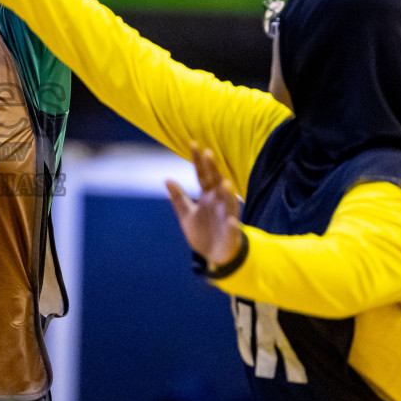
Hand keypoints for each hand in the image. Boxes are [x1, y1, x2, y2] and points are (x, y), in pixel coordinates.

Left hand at [165, 147, 244, 267]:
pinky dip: (233, 225)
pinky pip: (233, 229)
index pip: (203, 175)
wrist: (215, 256)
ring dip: (227, 193)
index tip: (194, 144)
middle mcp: (218, 203)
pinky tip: (231, 221)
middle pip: (216, 183)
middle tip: (208, 153)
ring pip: (229, 203)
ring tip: (224, 182)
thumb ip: (178, 198)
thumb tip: (167, 179)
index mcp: (207, 197)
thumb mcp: (186, 215)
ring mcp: (226, 217)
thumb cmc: (203, 232)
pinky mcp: (231, 234)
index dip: (199, 161)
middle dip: (213, 169)